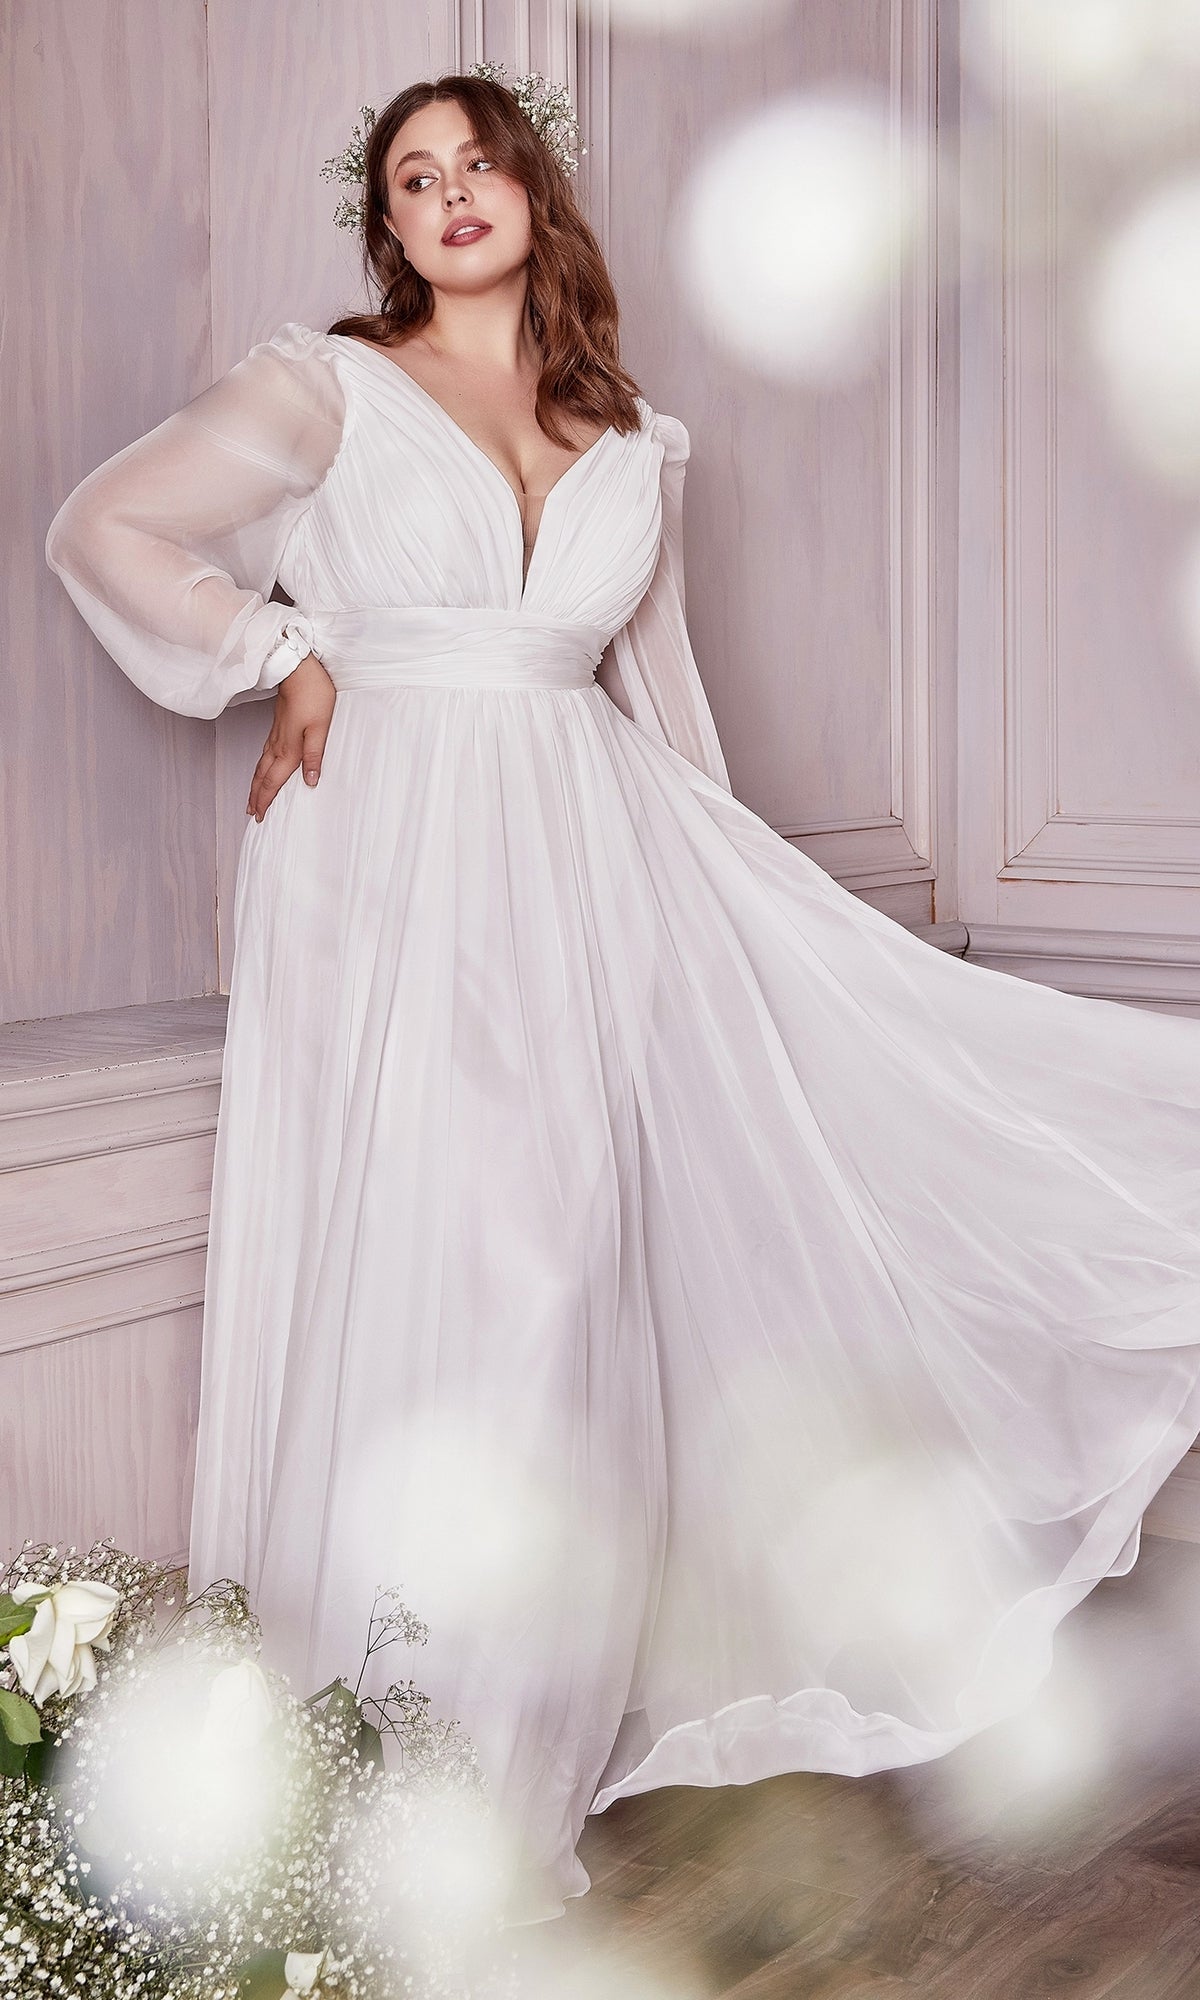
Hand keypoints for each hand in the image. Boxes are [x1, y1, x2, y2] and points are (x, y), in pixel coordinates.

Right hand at [246, 653, 336, 820]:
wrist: (298, 669)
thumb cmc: (313, 695)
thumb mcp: (320, 728)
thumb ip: (315, 755)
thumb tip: (310, 781)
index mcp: (288, 749)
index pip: (273, 781)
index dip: (266, 800)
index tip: (260, 816)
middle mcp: (278, 745)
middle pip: (262, 777)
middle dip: (256, 797)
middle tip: (251, 814)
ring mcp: (275, 736)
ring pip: (260, 767)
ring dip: (255, 785)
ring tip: (251, 798)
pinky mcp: (277, 727)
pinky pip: (263, 755)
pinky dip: (259, 769)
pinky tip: (261, 770)